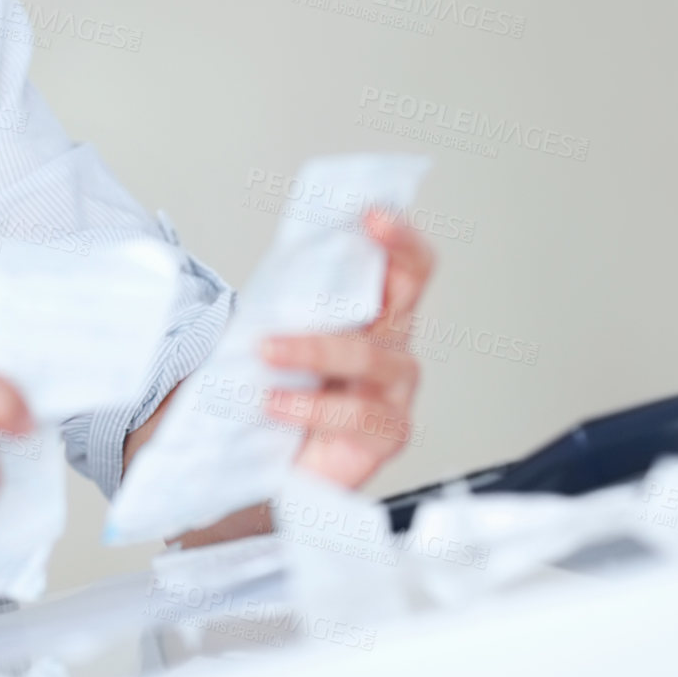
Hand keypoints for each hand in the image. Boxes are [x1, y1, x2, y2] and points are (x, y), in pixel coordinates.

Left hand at [260, 209, 434, 489]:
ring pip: (368, 354)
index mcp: (370, 316)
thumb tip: (276, 259)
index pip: (399, 265)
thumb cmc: (281, 395)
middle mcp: (391, 345)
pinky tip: (274, 402)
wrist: (268, 466)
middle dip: (396, 249)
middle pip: (411, 288)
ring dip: (313, 348)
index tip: (375, 210)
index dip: (398, 235)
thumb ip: (284, 303)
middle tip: (367, 226)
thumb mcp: (276, 338)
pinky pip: (357, 414)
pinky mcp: (387, 434)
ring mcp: (394, 391)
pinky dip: (309, 407)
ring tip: (266, 351)